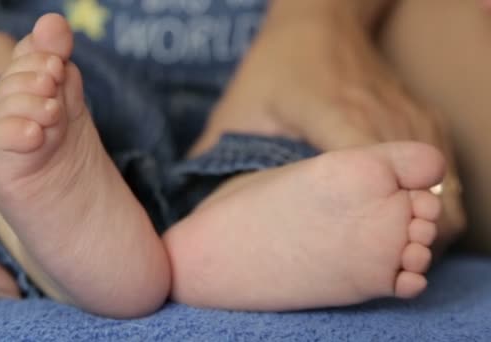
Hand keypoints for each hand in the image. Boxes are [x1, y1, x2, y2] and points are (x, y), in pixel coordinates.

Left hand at [191, 10, 464, 249]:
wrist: (321, 20)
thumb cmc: (277, 66)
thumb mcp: (239, 108)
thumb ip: (215, 156)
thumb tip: (197, 208)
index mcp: (336, 118)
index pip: (375, 181)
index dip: (378, 226)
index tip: (362, 257)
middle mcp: (383, 119)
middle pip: (424, 193)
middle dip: (409, 235)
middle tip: (380, 261)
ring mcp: (410, 117)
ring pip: (444, 186)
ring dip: (424, 219)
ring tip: (394, 245)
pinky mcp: (424, 116)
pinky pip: (445, 168)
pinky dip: (432, 196)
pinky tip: (401, 211)